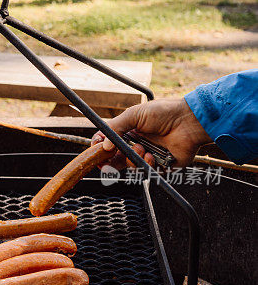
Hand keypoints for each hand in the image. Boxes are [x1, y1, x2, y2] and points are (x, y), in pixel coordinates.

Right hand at [91, 98, 210, 168]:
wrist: (188, 121)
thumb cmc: (164, 112)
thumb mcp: (135, 114)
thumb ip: (116, 128)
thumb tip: (103, 145)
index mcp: (129, 131)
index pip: (109, 142)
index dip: (100, 148)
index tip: (95, 150)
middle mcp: (137, 144)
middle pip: (116, 159)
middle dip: (109, 162)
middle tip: (106, 162)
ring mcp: (148, 155)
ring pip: (130, 166)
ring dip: (132, 159)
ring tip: (142, 149)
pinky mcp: (160, 165)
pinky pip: (147, 172)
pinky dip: (147, 164)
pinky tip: (152, 155)